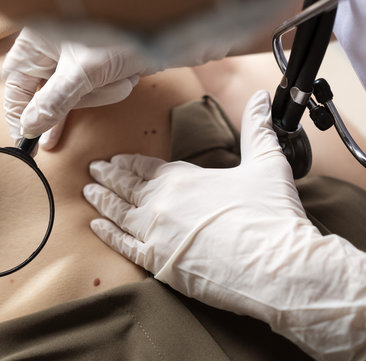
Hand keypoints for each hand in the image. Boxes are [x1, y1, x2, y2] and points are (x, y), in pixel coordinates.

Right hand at [2, 28, 152, 147]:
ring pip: (76, 98)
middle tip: (91, 93)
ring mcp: (75, 59)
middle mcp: (53, 49)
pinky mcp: (97, 68)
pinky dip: (112, 90)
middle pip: (47, 96)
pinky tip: (127, 77)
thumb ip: (53, 102)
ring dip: (101, 93)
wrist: (170, 32)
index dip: (18, 113)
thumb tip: (30, 126)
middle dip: (77, 99)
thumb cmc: (121, 36)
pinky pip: (96, 93)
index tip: (25, 140)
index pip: (15, 84)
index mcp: (38, 41)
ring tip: (118, 75)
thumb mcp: (83, 72)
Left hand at [83, 90, 365, 360]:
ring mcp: (157, 235)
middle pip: (127, 186)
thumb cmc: (272, 217)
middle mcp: (162, 204)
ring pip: (119, 213)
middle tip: (92, 169)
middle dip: (108, 176)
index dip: (128, 162)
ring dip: (102, 200)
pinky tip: (95, 226)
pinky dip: (107, 234)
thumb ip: (258, 128)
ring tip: (88, 191)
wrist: (276, 269)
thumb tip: (261, 97)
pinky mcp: (159, 265)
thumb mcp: (267, 163)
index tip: (114, 158)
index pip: (146, 166)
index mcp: (183, 178)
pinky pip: (124, 246)